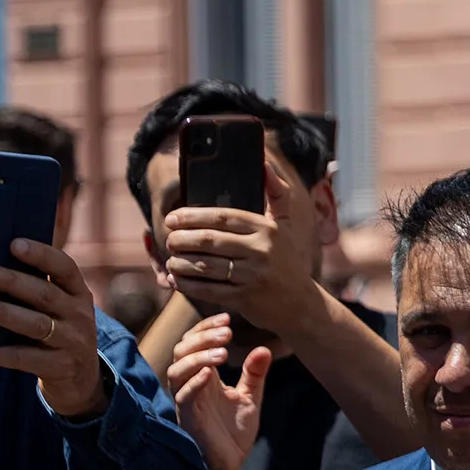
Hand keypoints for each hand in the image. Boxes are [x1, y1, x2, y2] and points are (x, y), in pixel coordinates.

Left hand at [0, 238, 109, 418]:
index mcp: (78, 293)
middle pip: (44, 294)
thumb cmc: (56, 331)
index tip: (14, 243)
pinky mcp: (61, 367)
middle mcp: (80, 315)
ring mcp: (73, 342)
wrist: (81, 378)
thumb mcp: (58, 308)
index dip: (41, 254)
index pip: (65, 268)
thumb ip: (35, 290)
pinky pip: (27, 359)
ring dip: (1, 312)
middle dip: (11, 281)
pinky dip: (2, 353)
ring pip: (35, 324)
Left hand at [160, 158, 321, 331]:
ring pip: (206, 265)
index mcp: (267, 228)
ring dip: (181, 263)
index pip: (223, 217)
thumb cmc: (287, 260)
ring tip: (171, 260)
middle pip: (210, 240)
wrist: (301, 304)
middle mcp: (262, 250)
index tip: (172, 218)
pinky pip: (209, 289)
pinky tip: (178, 280)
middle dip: (182, 239)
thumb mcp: (285, 225)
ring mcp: (254, 275)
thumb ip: (276, 193)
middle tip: (168, 239)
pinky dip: (189, 285)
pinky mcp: (246, 298)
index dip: (193, 216)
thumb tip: (264, 164)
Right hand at [166, 313, 270, 469]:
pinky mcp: (188, 419)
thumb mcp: (249, 397)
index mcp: (202, 377)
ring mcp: (186, 402)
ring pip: (176, 370)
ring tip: (223, 352)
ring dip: (198, 357)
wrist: (228, 466)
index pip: (193, 343)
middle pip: (181, 350)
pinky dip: (194, 383)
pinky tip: (210, 374)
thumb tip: (264, 348)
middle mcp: (189, 385)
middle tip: (228, 331)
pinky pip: (183, 397)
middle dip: (202, 337)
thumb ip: (254, 374)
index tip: (228, 319)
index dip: (206, 328)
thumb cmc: (232, 433)